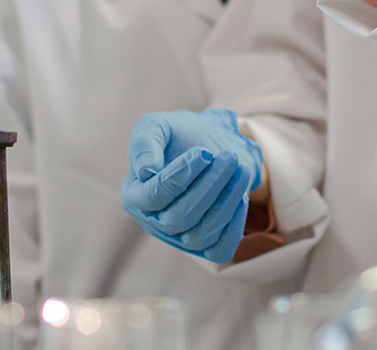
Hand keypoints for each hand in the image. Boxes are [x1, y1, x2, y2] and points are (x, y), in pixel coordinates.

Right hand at [119, 108, 263, 262]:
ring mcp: (179, 238)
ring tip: (241, 170)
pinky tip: (242, 198)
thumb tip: (145, 170)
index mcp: (134, 195)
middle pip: (178, 218)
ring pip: (200, 234)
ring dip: (225, 202)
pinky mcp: (205, 246)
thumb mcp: (157, 126)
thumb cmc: (178, 136)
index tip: (203, 154)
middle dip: (209, 186)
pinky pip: (219, 250)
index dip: (179, 176)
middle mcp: (154, 222)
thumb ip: (144, 142)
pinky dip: (233, 228)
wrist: (210, 147)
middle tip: (229, 158)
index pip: (153, 196)